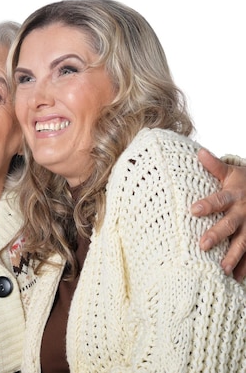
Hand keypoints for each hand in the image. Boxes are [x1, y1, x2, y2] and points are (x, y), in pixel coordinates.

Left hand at [193, 148, 245, 280]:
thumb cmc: (244, 182)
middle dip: (217, 235)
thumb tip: (199, 152)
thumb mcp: (232, 172)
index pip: (219, 200)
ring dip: (235, 257)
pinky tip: (238, 280)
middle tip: (202, 245)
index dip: (207, 204)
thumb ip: (215, 165)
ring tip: (223, 270)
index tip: (193, 210)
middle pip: (230, 224)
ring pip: (244, 243)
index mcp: (235, 195)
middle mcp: (245, 212)